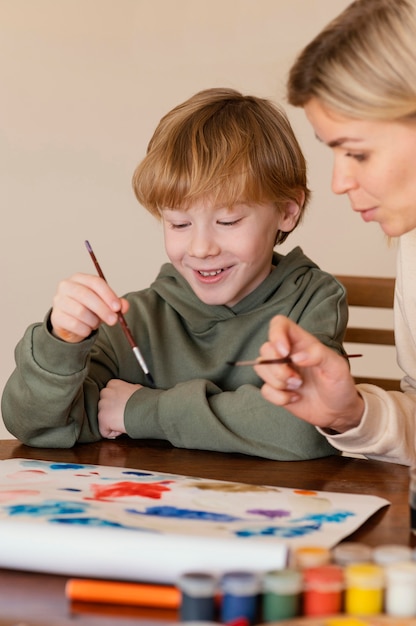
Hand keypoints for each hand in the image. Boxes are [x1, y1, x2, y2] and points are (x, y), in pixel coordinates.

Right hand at [50, 273, 128, 342]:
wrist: (70, 324)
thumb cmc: (88, 309)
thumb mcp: (104, 304)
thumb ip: (116, 304)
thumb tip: (124, 306)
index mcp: (79, 278)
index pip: (95, 282)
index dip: (108, 295)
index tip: (117, 307)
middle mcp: (66, 286)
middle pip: (86, 295)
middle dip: (103, 310)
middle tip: (113, 320)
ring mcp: (59, 301)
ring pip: (81, 311)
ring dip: (93, 321)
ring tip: (95, 323)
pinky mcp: (56, 316)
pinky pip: (75, 324)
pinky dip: (85, 330)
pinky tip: (87, 329)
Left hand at [98, 379, 141, 438]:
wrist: (148, 409)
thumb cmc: (146, 400)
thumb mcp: (137, 389)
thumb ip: (128, 390)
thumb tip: (130, 393)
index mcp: (114, 384)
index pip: (109, 394)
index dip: (117, 403)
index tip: (125, 406)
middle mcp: (106, 393)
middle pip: (104, 406)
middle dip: (112, 411)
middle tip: (125, 414)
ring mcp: (103, 406)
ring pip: (103, 418)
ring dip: (112, 421)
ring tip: (125, 421)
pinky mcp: (103, 419)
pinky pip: (104, 431)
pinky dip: (113, 432)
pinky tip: (123, 428)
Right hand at [254, 315, 364, 432]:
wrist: (338, 411)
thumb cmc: (339, 385)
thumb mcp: (337, 367)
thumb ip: (319, 355)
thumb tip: (296, 356)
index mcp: (302, 342)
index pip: (280, 324)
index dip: (276, 334)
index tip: (284, 352)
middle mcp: (287, 354)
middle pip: (266, 348)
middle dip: (277, 367)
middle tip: (297, 379)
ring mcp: (280, 372)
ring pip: (261, 368)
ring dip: (278, 381)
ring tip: (298, 387)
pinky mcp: (276, 389)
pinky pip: (265, 390)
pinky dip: (279, 397)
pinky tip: (295, 398)